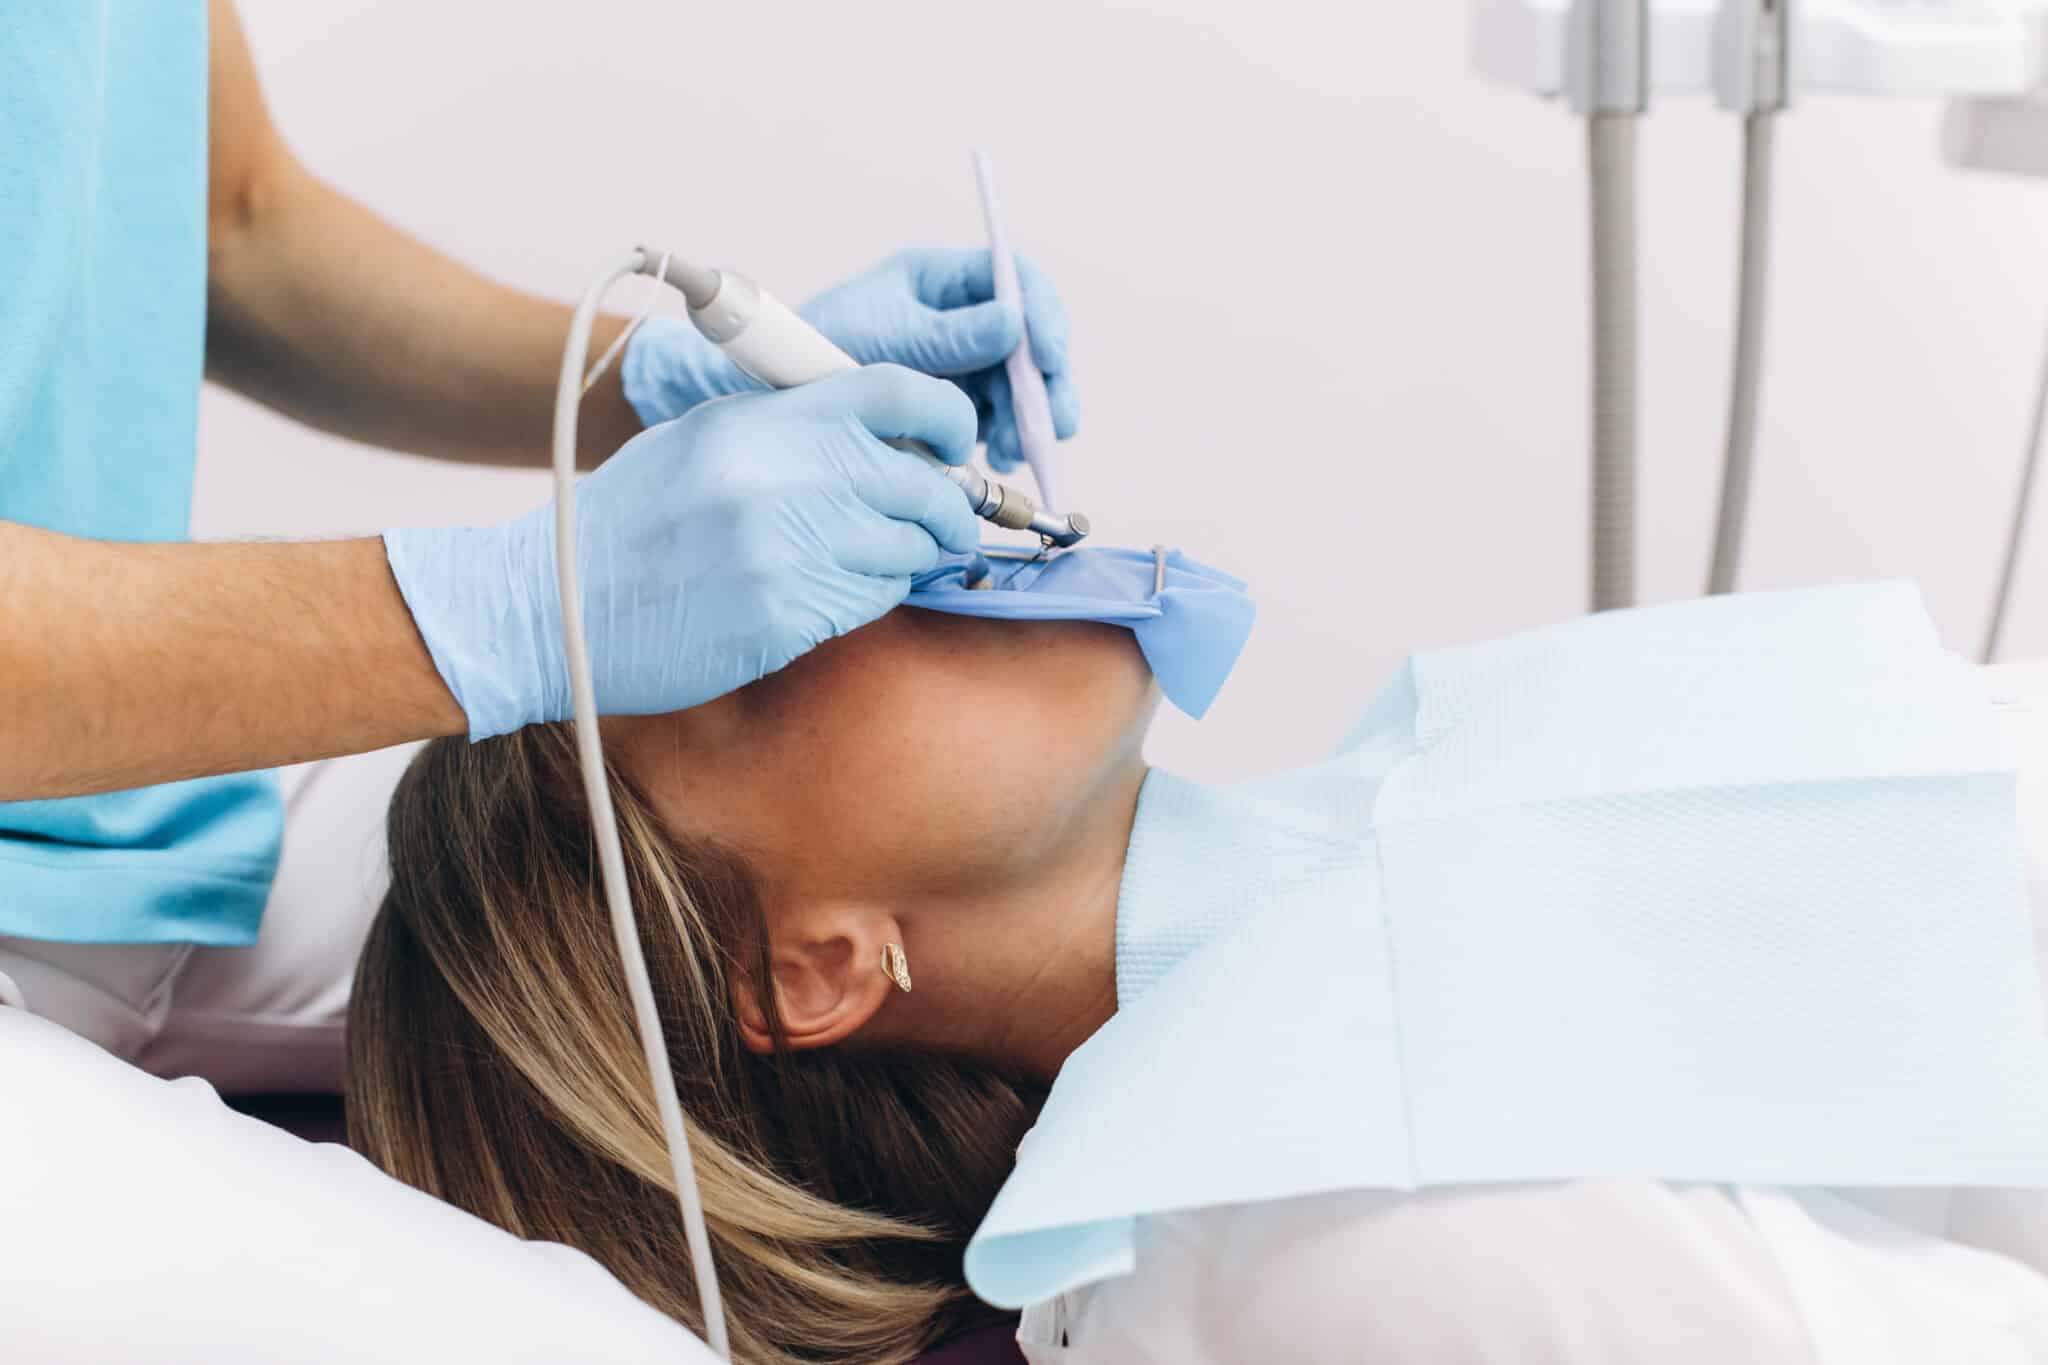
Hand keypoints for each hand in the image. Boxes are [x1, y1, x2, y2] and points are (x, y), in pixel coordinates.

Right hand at [384, 365, 980, 738]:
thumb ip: (789, 428)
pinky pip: (873, 600)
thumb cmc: (629, 524)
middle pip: (922, 482)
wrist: (552, 607)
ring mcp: (784, 549)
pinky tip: (836, 590)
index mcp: (759, 420)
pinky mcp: (785, 616)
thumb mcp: (702, 441)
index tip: (959, 444)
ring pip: (908, 548)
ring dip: (912, 556)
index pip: (895, 392)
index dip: (948, 418)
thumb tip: (889, 439)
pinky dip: (873, 595)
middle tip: (946, 522)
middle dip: (949, 507)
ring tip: (881, 558)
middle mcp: (779, 475)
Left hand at [622, 248, 1078, 472]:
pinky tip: (993, 460)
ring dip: (1026, 418)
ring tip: (1010, 452)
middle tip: (1053, 426)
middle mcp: (954, 314)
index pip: (1016, 279)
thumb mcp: (882, 340)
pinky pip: (995, 416)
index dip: (1044, 317)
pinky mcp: (946, 402)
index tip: (1049, 359)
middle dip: (1046, 383)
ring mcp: (954, 359)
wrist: (759, 395)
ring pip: (1018, 383)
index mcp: (938, 278)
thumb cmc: (808, 351)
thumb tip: (1015, 321)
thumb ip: (948, 336)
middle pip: (1029, 338)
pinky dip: (1002, 438)